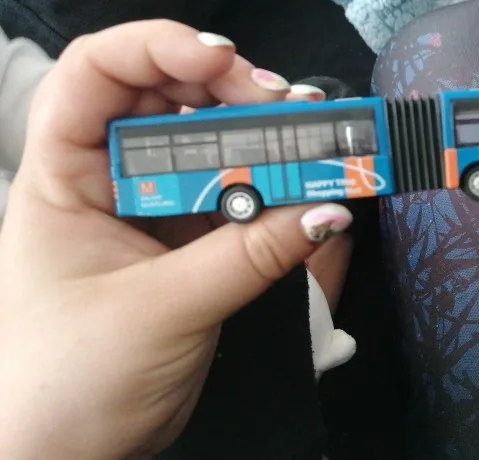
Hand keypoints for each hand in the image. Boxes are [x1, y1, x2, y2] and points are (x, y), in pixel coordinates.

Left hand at [0, 20, 353, 458]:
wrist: (65, 455)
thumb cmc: (63, 383)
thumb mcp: (162, 310)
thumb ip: (250, 257)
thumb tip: (325, 211)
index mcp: (64, 176)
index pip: (101, 74)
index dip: (160, 47)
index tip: (227, 63)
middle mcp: (111, 184)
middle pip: (171, 101)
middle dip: (234, 95)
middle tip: (293, 110)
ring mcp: (154, 216)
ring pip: (213, 152)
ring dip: (265, 144)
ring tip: (316, 146)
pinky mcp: (190, 250)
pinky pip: (239, 204)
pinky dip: (276, 197)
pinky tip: (307, 198)